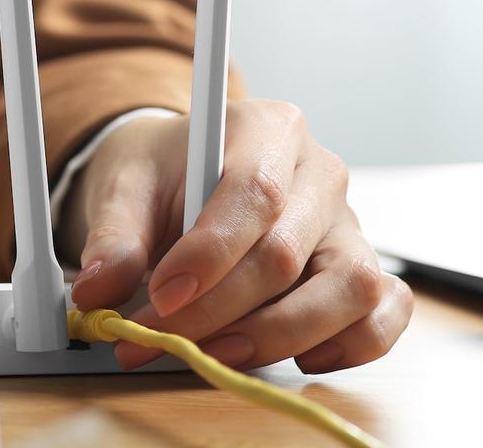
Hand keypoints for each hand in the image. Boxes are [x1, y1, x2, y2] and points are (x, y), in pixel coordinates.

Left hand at [62, 99, 411, 373]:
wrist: (187, 176)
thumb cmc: (166, 174)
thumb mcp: (126, 185)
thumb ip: (113, 234)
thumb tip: (98, 290)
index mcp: (269, 129)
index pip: (255, 192)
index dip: (209, 254)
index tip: (160, 296)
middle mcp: (320, 172)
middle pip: (287, 252)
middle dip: (218, 310)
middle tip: (161, 338)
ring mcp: (348, 224)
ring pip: (349, 287)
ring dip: (280, 335)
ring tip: (220, 352)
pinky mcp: (361, 269)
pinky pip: (384, 311)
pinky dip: (352, 344)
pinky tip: (299, 354)